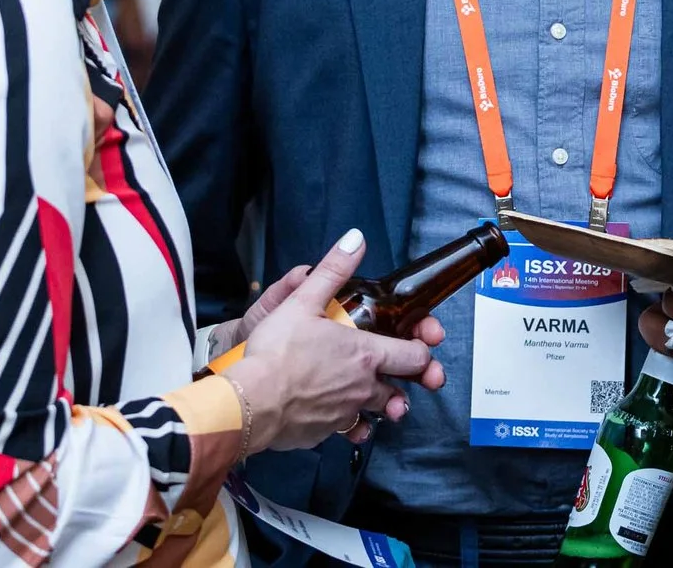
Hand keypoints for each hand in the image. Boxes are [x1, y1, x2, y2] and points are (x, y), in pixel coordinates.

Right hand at [222, 230, 446, 453]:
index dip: (423, 350)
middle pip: (400, 390)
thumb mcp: (302, 301)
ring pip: (377, 413)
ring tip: (381, 401)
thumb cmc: (276, 352)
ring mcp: (344, 414)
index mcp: (364, 354)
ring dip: (382, 407)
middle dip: (408, 384)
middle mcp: (362, 387)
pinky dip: (351, 426)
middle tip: (408, 379)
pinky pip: (347, 431)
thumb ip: (332, 271)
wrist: (249, 403)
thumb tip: (355, 240)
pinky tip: (344, 419)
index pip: (415, 357)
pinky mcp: (323, 433)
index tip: (421, 345)